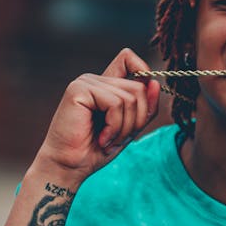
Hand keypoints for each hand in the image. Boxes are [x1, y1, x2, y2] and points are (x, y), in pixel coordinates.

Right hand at [33, 48, 160, 184]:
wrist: (70, 166)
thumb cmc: (96, 150)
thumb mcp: (129, 128)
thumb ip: (144, 108)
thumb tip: (155, 83)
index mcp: (106, 86)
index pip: (128, 59)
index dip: (143, 70)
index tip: (146, 93)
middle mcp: (96, 80)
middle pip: (138, 87)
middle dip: (137, 119)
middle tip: (120, 138)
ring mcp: (86, 83)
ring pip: (129, 98)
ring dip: (124, 127)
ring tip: (108, 140)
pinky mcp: (79, 90)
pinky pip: (115, 104)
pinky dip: (114, 126)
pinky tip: (102, 138)